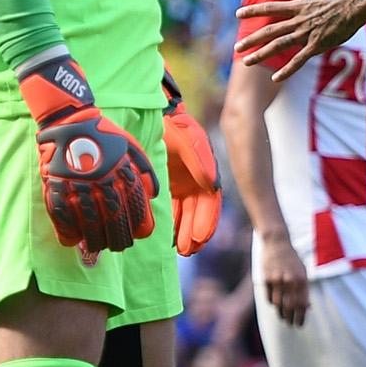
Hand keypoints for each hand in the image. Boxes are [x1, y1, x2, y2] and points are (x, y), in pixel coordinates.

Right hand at [19, 53, 158, 256]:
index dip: (140, 225)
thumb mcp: (132, 148)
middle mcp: (102, 182)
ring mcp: (78, 186)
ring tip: (99, 247)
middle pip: (114, 221)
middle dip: (120, 238)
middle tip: (121, 246)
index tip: (141, 234)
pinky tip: (75, 240)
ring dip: (95, 240)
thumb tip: (153, 196)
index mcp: (123, 173)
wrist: (69, 120)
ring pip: (89, 224)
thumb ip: (144, 172)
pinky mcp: (56, 187)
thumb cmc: (105, 135)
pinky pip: (62, 217)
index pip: (136, 208)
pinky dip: (69, 232)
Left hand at [161, 69, 220, 256]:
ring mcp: (180, 186)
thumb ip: (200, 160)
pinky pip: (171, 209)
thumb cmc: (173, 125)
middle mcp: (196, 182)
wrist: (154, 115)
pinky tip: (165, 237)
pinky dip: (170, 223)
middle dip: (195, 233)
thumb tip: (211, 185)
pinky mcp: (166, 187)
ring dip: (184, 232)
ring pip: (185, 214)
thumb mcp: (187, 139)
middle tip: (188, 251)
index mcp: (205, 173)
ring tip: (179, 250)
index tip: (199, 238)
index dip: (207, 221)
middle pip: (199, 213)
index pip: (210, 202)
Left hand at [234, 0, 362, 80]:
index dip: (253, 10)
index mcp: (298, 5)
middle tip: (236, 47)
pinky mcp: (318, 45)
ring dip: (261, 54)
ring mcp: (307, 33)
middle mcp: (299, 20)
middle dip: (251, 40)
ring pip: (279, 46)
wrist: (358, 3)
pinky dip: (287, 70)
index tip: (238, 14)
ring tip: (246, 61)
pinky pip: (299, 60)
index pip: (270, 8)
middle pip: (270, 30)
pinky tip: (275, 79)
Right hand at [259, 234, 309, 326]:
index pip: (302, 304)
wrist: (277, 244)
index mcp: (301, 279)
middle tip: (291, 324)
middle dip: (291, 318)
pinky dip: (272, 303)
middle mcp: (290, 280)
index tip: (299, 325)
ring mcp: (277, 280)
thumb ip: (304, 289)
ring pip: (278, 304)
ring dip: (281, 313)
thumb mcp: (302, 272)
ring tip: (283, 318)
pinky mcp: (266, 279)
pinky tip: (276, 305)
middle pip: (290, 306)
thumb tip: (307, 307)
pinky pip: (269, 297)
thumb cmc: (292, 260)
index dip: (300, 317)